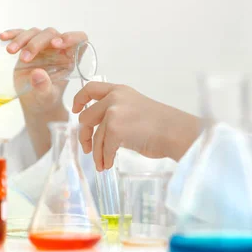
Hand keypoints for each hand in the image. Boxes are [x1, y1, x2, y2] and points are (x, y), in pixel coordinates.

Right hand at [0, 28, 87, 114]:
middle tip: (25, 59)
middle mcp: (59, 49)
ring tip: (11, 52)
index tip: (57, 44)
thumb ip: (44, 87)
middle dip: (37, 43)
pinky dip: (13, 34)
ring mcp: (43, 46)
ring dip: (23, 39)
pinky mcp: (28, 46)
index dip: (72, 37)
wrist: (35, 101)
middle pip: (52, 34)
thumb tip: (37, 73)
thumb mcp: (46, 96)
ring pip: (36, 32)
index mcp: (71, 58)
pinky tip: (3, 37)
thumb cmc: (47, 98)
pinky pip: (21, 34)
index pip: (80, 39)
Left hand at [72, 82, 200, 170]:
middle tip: (87, 148)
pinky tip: (109, 164)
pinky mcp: (115, 129)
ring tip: (102, 163)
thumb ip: (117, 112)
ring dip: (97, 153)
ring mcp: (113, 113)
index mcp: (120, 90)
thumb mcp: (135, 108)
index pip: (91, 88)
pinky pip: (103, 148)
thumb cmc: (161, 125)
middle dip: (84, 135)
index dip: (79, 99)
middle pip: (86, 117)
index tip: (76, 110)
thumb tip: (99, 130)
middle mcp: (114, 98)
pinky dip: (105, 159)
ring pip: (94, 137)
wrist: (175, 132)